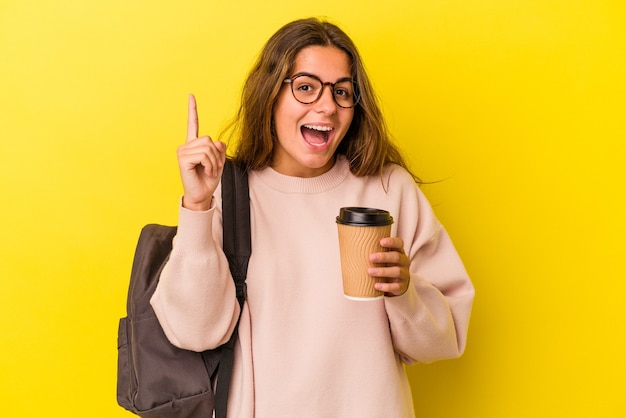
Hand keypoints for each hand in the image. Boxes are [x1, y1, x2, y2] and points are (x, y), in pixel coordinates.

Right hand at [177, 94, 226, 210]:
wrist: (202, 195)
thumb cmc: (208, 179)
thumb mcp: (219, 162)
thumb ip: (220, 149)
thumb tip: (217, 141)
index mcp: (194, 145)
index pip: (193, 124)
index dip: (192, 110)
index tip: (191, 95)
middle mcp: (186, 146)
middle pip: (209, 139)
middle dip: (217, 155)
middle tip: (214, 167)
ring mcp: (183, 151)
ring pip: (208, 147)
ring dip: (214, 161)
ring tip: (210, 170)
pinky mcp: (183, 159)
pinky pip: (204, 155)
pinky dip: (210, 164)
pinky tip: (206, 171)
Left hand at [368, 237, 410, 296]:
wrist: (396, 285)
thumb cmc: (385, 266)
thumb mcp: (383, 258)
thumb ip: (373, 251)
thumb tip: (349, 245)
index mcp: (399, 251)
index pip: (399, 243)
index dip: (391, 242)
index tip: (381, 242)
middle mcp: (403, 262)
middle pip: (396, 257)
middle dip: (384, 257)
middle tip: (371, 258)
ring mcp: (404, 274)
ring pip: (397, 271)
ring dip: (383, 271)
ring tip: (370, 271)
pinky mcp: (402, 286)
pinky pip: (396, 286)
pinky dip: (386, 286)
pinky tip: (376, 285)